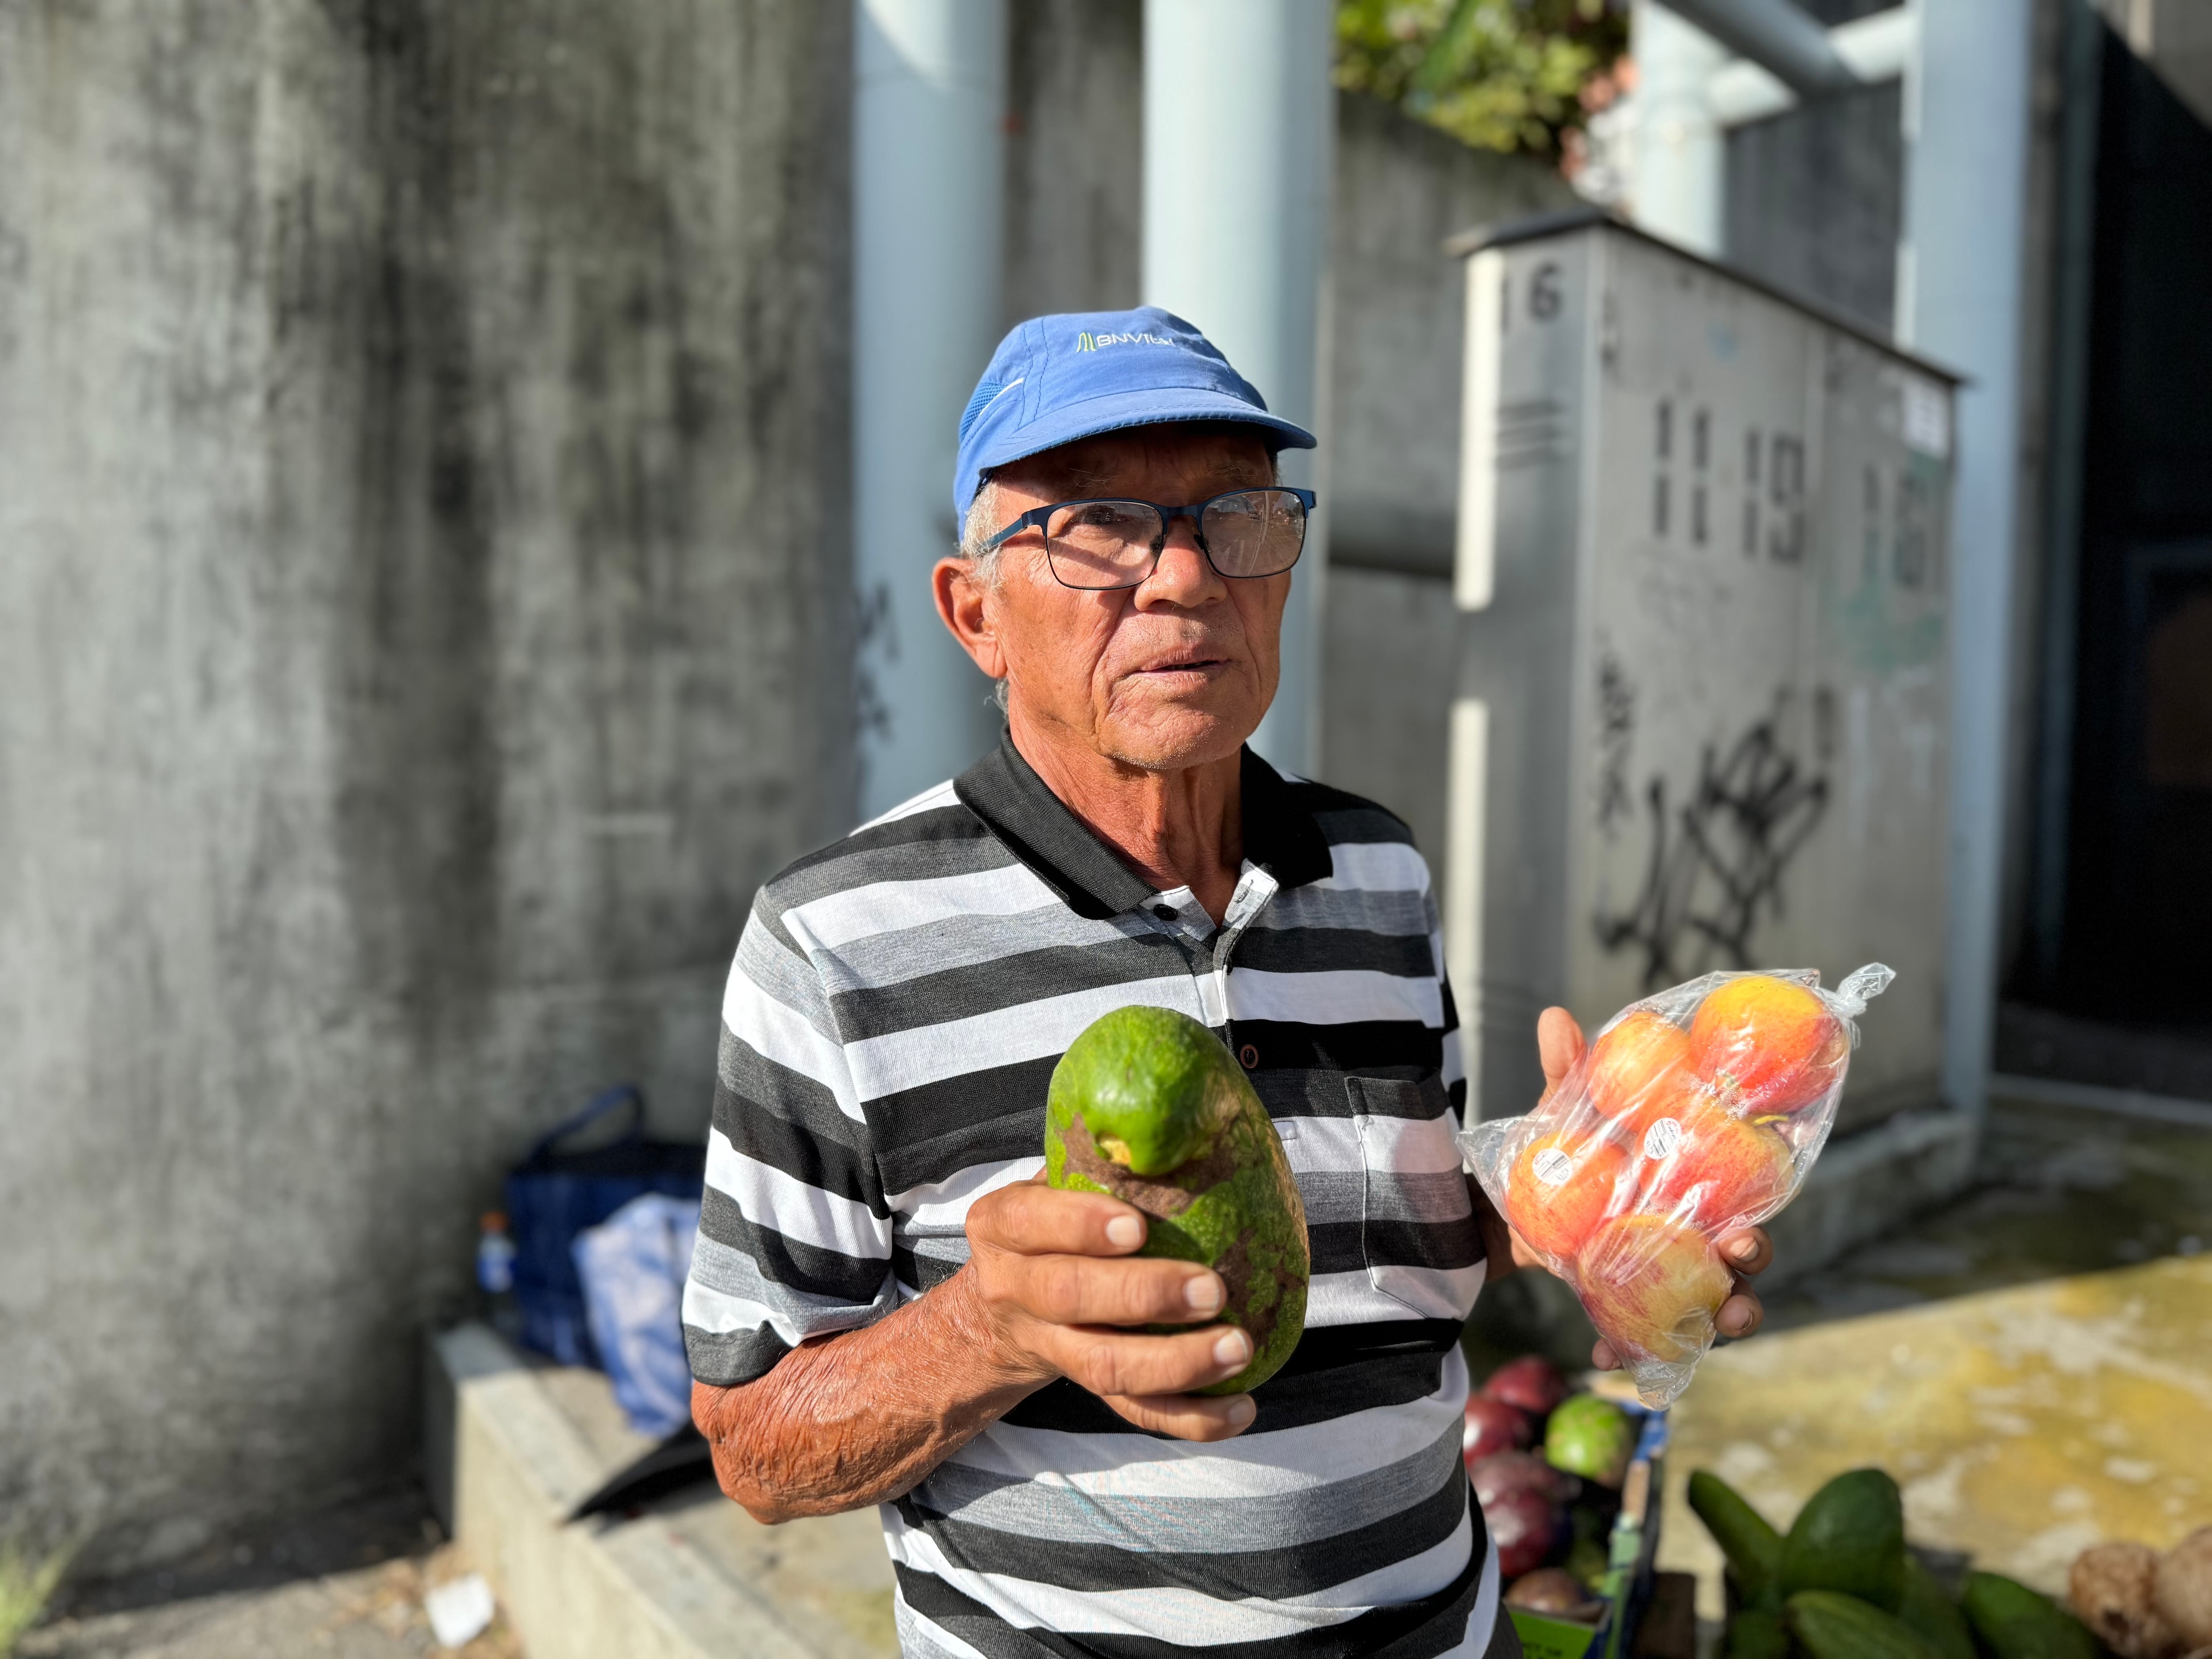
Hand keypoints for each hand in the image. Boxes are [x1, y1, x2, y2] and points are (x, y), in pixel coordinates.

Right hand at [962, 1178, 1256, 1440]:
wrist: (1001, 1310)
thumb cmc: (1051, 1224)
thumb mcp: (1053, 1182)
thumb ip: (1099, 1159)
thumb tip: (1192, 1118)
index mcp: (1004, 1225)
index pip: (1030, 1221)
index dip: (1080, 1225)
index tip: (1136, 1226)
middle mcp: (1016, 1288)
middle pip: (1070, 1297)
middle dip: (1143, 1294)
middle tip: (1212, 1287)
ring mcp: (1049, 1346)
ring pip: (1102, 1366)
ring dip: (1175, 1362)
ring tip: (1237, 1347)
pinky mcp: (1086, 1388)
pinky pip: (1134, 1410)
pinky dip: (1189, 1417)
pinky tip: (1240, 1409)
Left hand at [1529, 1006, 1772, 1370]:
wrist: (1510, 1206)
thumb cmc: (1561, 1152)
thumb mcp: (1561, 1114)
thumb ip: (1566, 1072)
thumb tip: (1554, 1017)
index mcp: (1692, 1188)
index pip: (1745, 1197)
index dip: (1764, 1205)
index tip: (1758, 1211)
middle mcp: (1692, 1235)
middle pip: (1743, 1257)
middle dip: (1754, 1267)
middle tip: (1740, 1255)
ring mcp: (1665, 1277)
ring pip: (1713, 1306)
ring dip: (1723, 1321)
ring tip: (1719, 1325)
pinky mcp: (1629, 1308)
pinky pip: (1645, 1339)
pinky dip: (1632, 1352)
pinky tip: (1610, 1360)